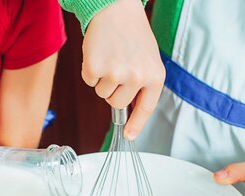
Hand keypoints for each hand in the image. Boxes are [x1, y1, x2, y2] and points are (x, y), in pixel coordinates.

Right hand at [82, 0, 164, 139]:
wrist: (116, 9)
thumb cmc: (132, 34)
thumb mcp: (147, 60)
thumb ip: (142, 85)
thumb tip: (127, 114)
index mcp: (155, 76)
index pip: (145, 108)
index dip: (136, 124)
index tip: (129, 135)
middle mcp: (137, 77)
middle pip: (117, 103)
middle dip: (113, 91)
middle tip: (116, 67)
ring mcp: (116, 73)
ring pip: (102, 93)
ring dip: (102, 79)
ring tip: (110, 57)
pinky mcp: (96, 68)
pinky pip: (89, 82)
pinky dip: (90, 70)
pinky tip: (99, 53)